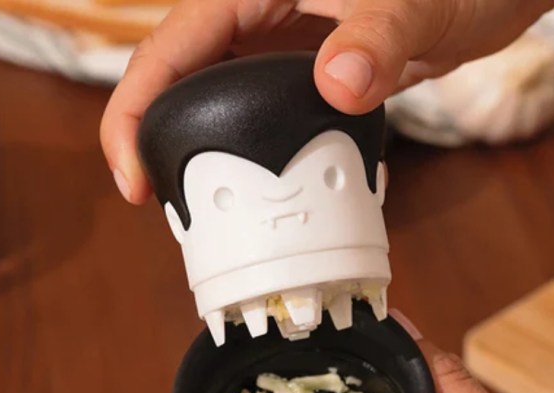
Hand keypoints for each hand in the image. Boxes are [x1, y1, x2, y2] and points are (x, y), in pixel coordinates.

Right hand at [101, 0, 553, 203]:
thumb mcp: (418, 6)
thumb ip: (379, 39)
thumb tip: (337, 81)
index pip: (171, 44)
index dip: (136, 108)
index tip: (134, 176)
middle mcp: (258, 13)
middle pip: (180, 78)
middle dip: (159, 139)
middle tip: (162, 205)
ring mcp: (282, 46)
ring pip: (218, 101)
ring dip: (205, 154)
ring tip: (202, 211)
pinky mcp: (308, 75)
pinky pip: (262, 117)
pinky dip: (256, 156)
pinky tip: (264, 193)